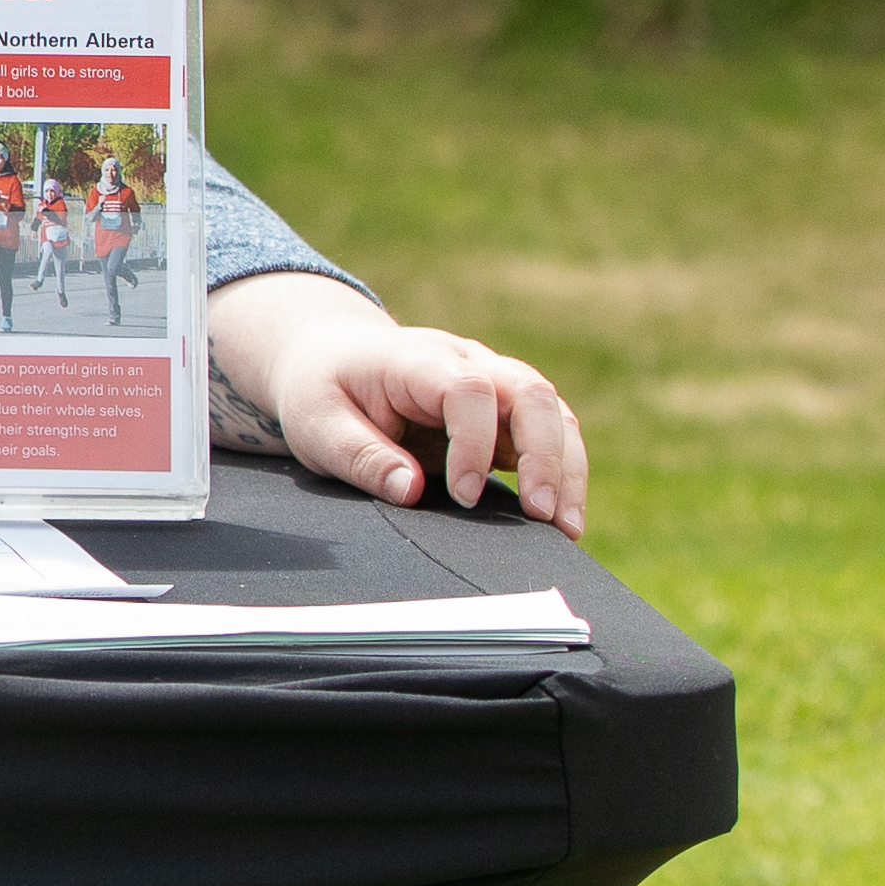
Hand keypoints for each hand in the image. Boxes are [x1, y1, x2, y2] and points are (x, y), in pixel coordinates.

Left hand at [207, 270, 590, 540]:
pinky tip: (561, 517)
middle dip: (545, 455)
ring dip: (567, 468)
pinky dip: (562, 472)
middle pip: (531, 394)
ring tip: (566, 527)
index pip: (468, 389)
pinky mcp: (506, 412)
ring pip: (554, 413)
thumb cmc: (324, 391)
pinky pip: (551, 434)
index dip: (475, 442)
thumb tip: (410, 491)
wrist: (334, 358)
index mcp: (417, 358)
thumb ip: (361, 456)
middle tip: (542, 514)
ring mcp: (495, 382)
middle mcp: (468, 361)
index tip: (464, 494)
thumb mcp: (318, 424)